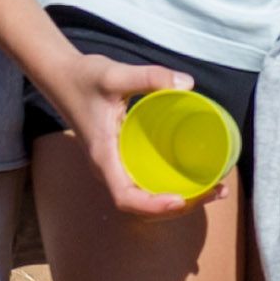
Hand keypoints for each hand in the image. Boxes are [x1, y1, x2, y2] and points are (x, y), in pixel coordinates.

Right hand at [38, 44, 209, 218]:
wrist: (62, 77)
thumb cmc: (84, 78)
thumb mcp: (114, 74)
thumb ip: (149, 77)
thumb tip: (188, 84)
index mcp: (103, 156)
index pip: (124, 198)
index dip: (152, 206)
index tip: (180, 200)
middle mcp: (108, 169)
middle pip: (142, 206)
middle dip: (180, 206)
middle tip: (217, 190)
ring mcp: (115, 167)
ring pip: (147, 198)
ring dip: (182, 201)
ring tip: (216, 188)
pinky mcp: (122, 159)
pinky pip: (147, 183)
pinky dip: (172, 186)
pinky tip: (197, 176)